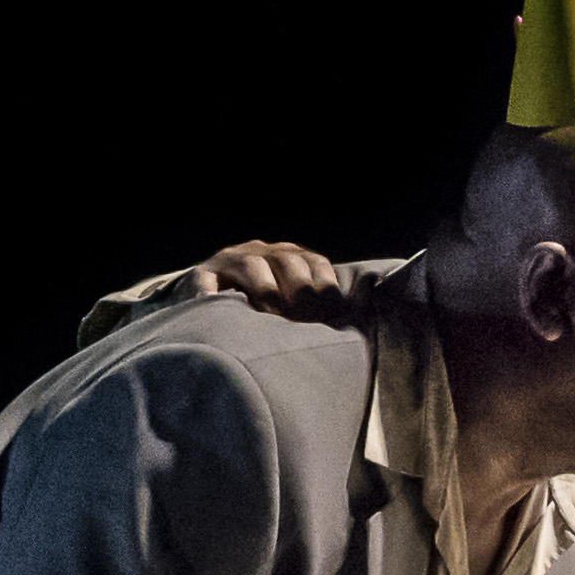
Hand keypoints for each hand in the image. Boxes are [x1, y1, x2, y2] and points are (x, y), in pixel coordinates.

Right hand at [189, 242, 350, 313]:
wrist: (212, 308)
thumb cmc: (267, 311)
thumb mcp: (302, 305)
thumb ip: (333, 300)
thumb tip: (371, 286)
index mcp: (293, 257)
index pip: (317, 264)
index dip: (326, 291)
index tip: (330, 319)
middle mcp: (265, 252)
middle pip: (288, 262)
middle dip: (299, 294)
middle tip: (302, 323)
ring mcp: (233, 260)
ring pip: (253, 266)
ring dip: (266, 292)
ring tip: (270, 318)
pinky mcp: (203, 275)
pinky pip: (207, 281)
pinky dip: (215, 294)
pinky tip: (223, 308)